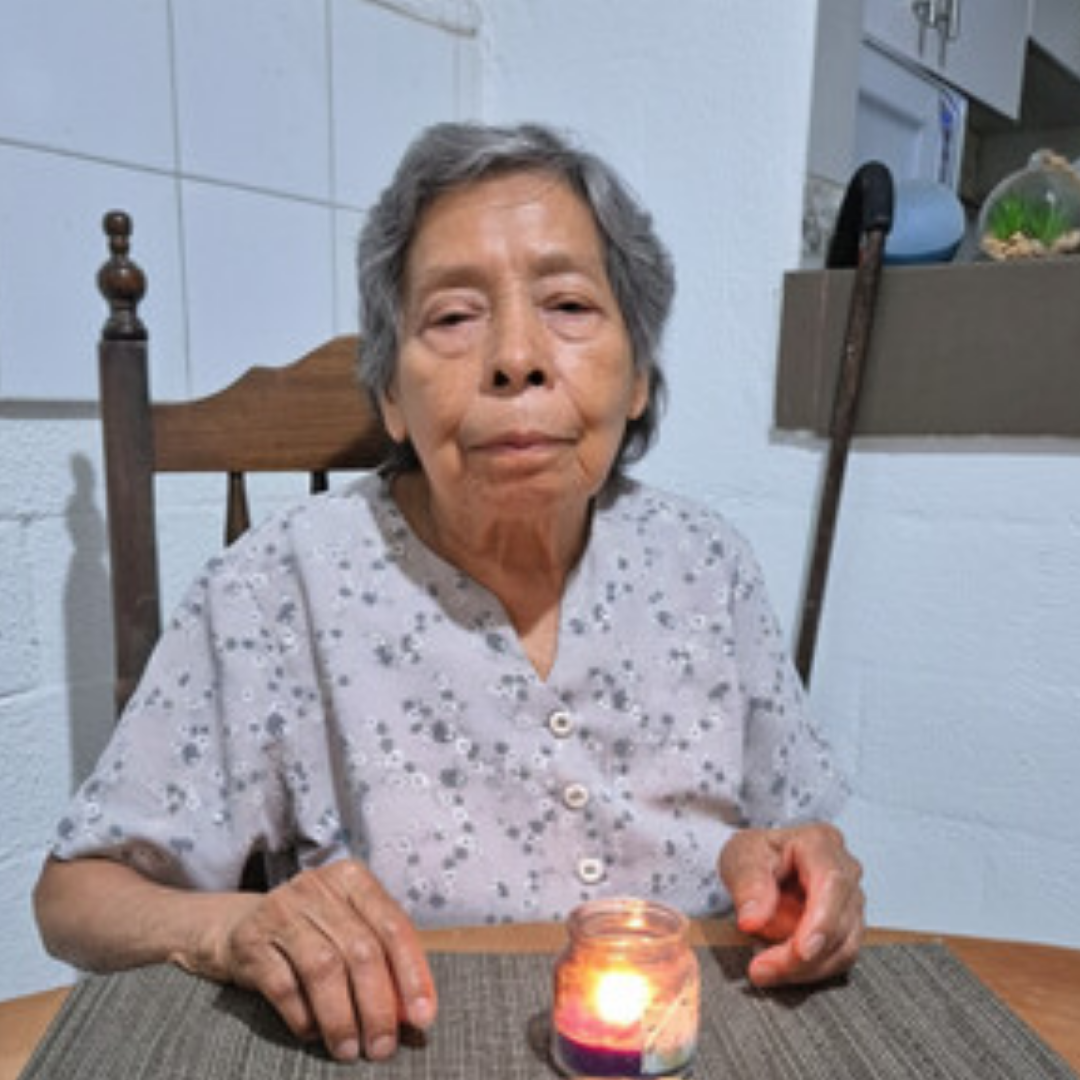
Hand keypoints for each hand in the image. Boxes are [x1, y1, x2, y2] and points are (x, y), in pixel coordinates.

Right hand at [205, 860, 435, 1062]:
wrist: (240, 926)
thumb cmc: (313, 932)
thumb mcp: (350, 930)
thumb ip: (385, 961)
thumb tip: (415, 1013)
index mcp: (353, 879)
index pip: (393, 926)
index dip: (412, 974)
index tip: (423, 1016)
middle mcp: (318, 887)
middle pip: (360, 950)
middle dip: (377, 1006)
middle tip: (382, 1047)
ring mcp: (282, 910)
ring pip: (323, 969)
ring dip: (341, 1018)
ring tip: (349, 1049)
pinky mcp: (251, 940)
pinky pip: (284, 986)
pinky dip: (303, 1016)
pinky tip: (312, 1034)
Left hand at [718, 823, 863, 987]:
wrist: (759, 863)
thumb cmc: (753, 854)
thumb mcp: (740, 858)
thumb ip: (747, 884)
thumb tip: (752, 920)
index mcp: (819, 843)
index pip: (832, 884)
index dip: (821, 922)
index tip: (800, 952)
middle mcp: (845, 870)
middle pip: (840, 921)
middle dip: (803, 955)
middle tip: (762, 969)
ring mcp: (851, 899)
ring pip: (843, 946)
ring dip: (805, 968)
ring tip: (764, 971)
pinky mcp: (847, 925)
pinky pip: (837, 957)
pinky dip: (809, 970)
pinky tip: (780, 968)